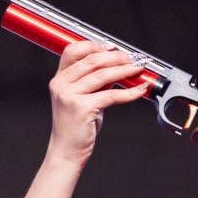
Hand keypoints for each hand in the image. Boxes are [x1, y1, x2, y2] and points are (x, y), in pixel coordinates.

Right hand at [44, 42, 151, 169]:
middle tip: (131, 59)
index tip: (113, 48)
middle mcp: (61, 85)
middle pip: (92, 60)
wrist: (67, 152)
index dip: (95, 45)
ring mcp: (70, 96)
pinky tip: (139, 90)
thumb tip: (117, 68)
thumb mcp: (83, 100)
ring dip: (124, 70)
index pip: (74, 51)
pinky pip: (111, 95)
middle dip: (116, 57)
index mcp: (59, 79)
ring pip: (103, 75)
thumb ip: (95, 83)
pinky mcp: (82, 108)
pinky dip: (129, 92)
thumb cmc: (75, 128)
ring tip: (137, 70)